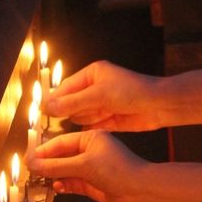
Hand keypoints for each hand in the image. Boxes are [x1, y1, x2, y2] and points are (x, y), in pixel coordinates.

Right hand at [27, 130, 145, 201]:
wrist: (139, 191)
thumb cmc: (118, 170)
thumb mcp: (84, 165)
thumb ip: (57, 166)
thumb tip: (34, 165)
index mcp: (90, 138)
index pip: (61, 142)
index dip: (44, 151)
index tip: (29, 159)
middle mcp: (89, 151)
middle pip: (61, 157)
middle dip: (47, 164)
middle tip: (30, 171)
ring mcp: (90, 168)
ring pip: (65, 171)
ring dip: (53, 176)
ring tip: (40, 181)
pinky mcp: (91, 184)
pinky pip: (71, 183)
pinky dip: (63, 185)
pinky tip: (56, 188)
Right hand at [46, 61, 160, 130]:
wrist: (159, 106)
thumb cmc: (132, 92)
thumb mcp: (98, 95)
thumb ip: (71, 103)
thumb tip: (46, 108)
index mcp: (92, 74)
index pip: (65, 88)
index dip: (55, 100)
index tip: (43, 113)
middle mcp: (95, 88)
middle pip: (71, 104)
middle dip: (76, 110)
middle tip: (84, 113)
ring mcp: (102, 104)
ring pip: (81, 117)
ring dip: (89, 118)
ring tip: (105, 114)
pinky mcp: (109, 119)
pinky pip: (92, 126)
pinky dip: (95, 127)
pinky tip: (102, 126)